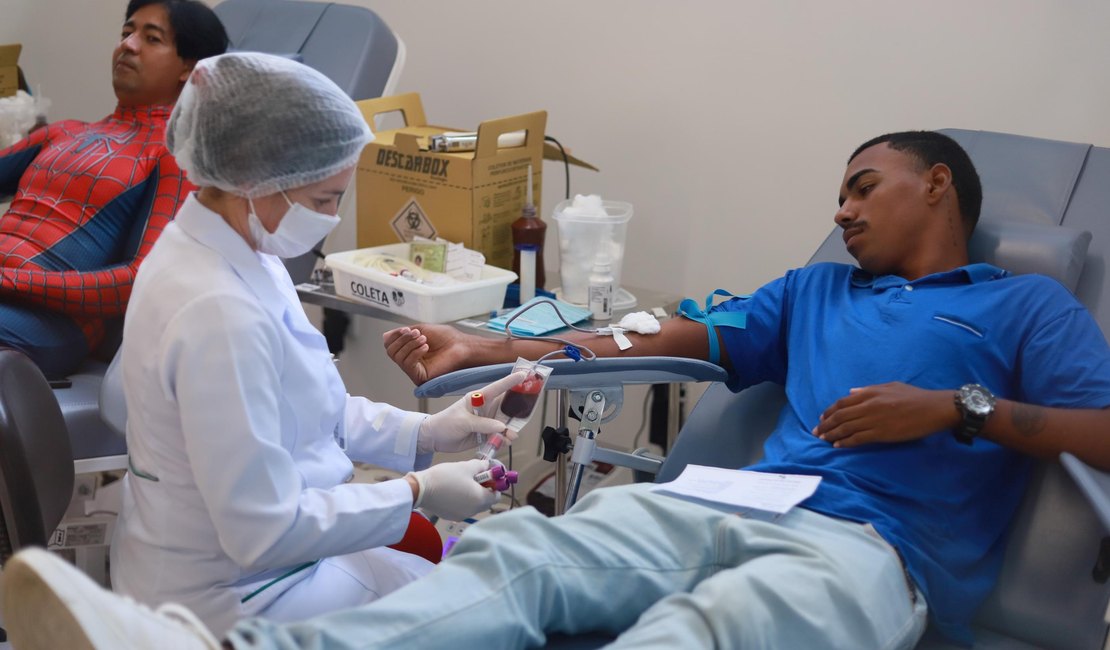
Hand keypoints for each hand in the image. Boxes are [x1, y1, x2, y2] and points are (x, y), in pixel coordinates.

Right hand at [383, 324, 474, 385]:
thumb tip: (386, 336)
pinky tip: (425, 348)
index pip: (390, 345)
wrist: (461, 346)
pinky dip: (414, 353)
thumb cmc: (447, 339)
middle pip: (391, 351)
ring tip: (424, 341)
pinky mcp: (419, 377)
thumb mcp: (421, 329)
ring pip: (398, 357)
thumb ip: (403, 333)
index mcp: (409, 350)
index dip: (395, 336)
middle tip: (417, 334)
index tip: (407, 330)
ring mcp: (414, 370)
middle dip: (402, 340)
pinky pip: (407, 364)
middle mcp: (410, 361)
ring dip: (410, 345)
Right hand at [409, 459, 499, 520]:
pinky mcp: (451, 516)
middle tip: (476, 478)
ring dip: (474, 495)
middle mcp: (473, 511)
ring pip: (474, 505)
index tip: (488, 476)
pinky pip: (463, 508)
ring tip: (463, 483)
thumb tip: (487, 466)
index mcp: (480, 500)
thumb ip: (481, 466)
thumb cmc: (445, 477)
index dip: (495, 485)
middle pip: (486, 501)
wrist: (421, 489)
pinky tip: (454, 491)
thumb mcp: (466, 467)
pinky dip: (463, 501)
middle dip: (484, 490)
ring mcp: (462, 515)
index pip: (497, 496)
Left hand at [417, 371, 525, 452]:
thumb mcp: (463, 422)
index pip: (497, 388)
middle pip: (506, 406)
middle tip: (525, 415)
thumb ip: (483, 424)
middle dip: (516, 411)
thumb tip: (502, 427)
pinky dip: (504, 439)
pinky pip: (500, 435)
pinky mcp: (486, 434)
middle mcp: (485, 408)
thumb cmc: (445, 424)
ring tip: (511, 437)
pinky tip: (504, 442)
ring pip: (505, 423)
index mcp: (478, 399)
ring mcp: (487, 422)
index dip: (510, 381)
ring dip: (510, 429)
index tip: (523, 375)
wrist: (435, 439)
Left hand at [813, 382, 958, 447]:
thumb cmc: (915, 396)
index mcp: (870, 393)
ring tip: (823, 439)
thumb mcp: (890, 386)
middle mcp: (869, 405)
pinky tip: (838, 445)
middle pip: (840, 416)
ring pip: (846, 428)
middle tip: (816, 432)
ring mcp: (874, 420)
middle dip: (826, 424)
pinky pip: (858, 438)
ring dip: (832, 434)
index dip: (829, 411)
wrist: (933, 408)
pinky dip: (846, 442)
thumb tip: (851, 392)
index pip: (842, 402)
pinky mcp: (882, 433)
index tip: (822, 417)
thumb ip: (869, 389)